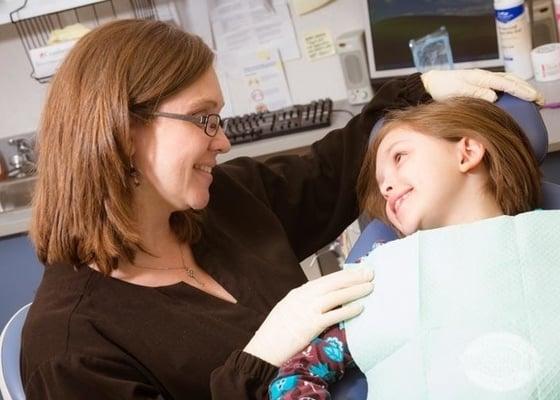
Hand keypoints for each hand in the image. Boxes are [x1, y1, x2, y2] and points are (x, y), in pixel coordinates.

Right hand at [243, 267, 373, 366]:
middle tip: (370, 272)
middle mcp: (303, 297)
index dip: (343, 274)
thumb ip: (304, 303)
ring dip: (355, 290)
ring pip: (336, 295)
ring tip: (370, 287)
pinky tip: (360, 307)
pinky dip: (348, 310)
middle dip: (353, 277)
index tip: (358, 271)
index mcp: (298, 293)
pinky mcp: (310, 325)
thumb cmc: (275, 333)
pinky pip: (334, 315)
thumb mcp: (288, 310)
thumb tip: (324, 301)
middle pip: (333, 283)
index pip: (325, 279)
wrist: (263, 350)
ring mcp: (307, 310)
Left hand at [421, 69, 543, 104]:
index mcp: (480, 77)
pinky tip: (516, 94)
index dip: (521, 90)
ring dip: (521, 88)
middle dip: (526, 89)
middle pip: (511, 80)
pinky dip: (512, 87)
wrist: (430, 84)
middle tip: (540, 99)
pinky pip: (500, 83)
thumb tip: (494, 96)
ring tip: (533, 97)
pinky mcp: (480, 83)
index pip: (505, 83)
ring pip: (508, 80)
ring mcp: (482, 79)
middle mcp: (484, 76)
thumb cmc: (442, 88)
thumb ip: (475, 93)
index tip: (533, 97)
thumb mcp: (457, 91)